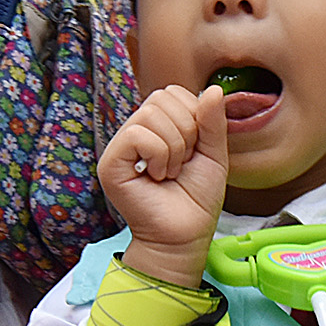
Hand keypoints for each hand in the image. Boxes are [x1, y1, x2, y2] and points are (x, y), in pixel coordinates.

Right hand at [98, 85, 228, 282]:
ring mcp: (120, 147)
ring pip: (151, 114)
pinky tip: (157, 177)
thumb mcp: (214, 154)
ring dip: (173, 148)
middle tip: (181, 164)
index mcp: (157, 127)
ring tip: (170, 173)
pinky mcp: (110, 163)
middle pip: (161, 97)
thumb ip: (213, 121)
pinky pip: (138, 134)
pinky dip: (158, 155)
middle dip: (186, 131)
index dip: (193, 116)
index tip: (193, 150)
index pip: (173, 92)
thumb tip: (213, 89)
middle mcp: (134, 132)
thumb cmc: (197, 200)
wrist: (185, 236)